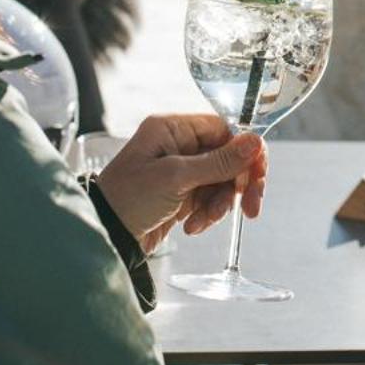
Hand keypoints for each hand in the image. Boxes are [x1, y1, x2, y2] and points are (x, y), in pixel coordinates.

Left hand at [96, 115, 267, 254]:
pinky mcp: (182, 194)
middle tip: (252, 207)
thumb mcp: (176, 177)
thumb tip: (255, 141)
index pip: (224, 129)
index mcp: (172, 129)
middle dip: (238, 184)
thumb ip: (218, 161)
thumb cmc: (129, 199)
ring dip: (220, 204)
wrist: (107, 235)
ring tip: (203, 221)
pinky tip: (192, 227)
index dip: (244, 151)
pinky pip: (210, 199)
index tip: (257, 176)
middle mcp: (178, 145)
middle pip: (228, 157)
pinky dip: (208, 214)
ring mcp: (181, 170)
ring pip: (222, 182)